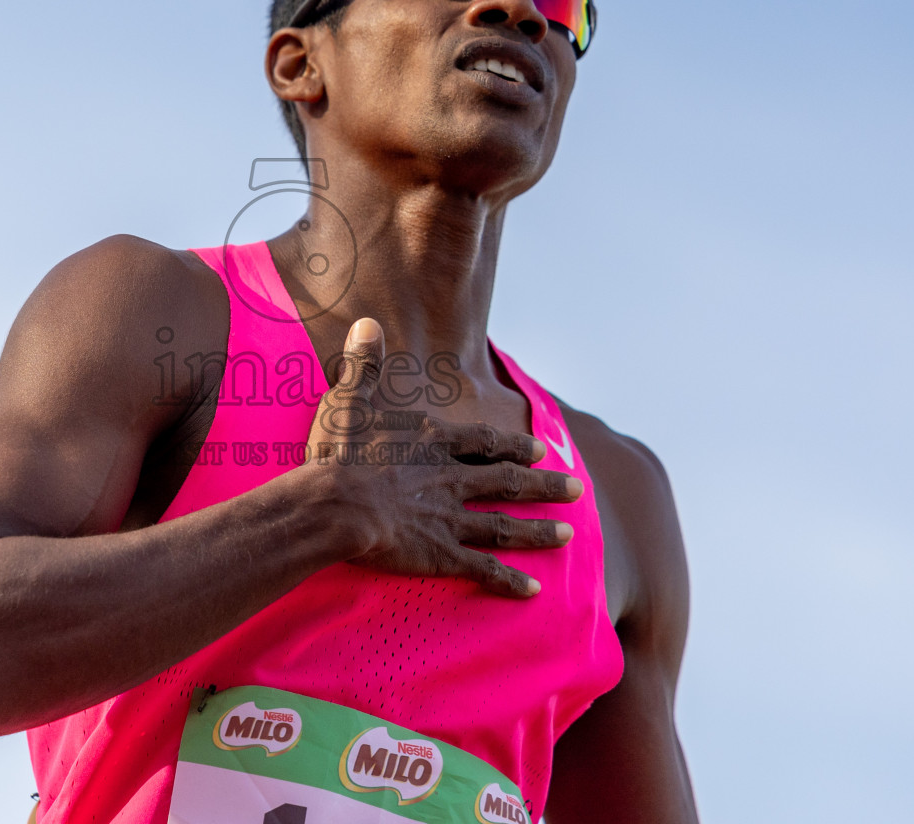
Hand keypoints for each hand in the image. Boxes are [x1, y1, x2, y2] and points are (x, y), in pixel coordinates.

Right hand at [303, 317, 582, 596]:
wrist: (336, 503)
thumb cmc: (339, 452)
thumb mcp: (350, 398)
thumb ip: (362, 363)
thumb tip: (367, 322)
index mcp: (436, 443)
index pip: (486, 443)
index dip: (514, 446)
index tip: (541, 450)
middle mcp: (453, 480)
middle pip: (509, 482)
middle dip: (545, 486)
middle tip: (577, 489)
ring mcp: (450, 519)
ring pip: (505, 526)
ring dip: (538, 530)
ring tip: (568, 534)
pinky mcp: (440, 555)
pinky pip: (482, 568)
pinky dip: (508, 581)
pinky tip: (533, 591)